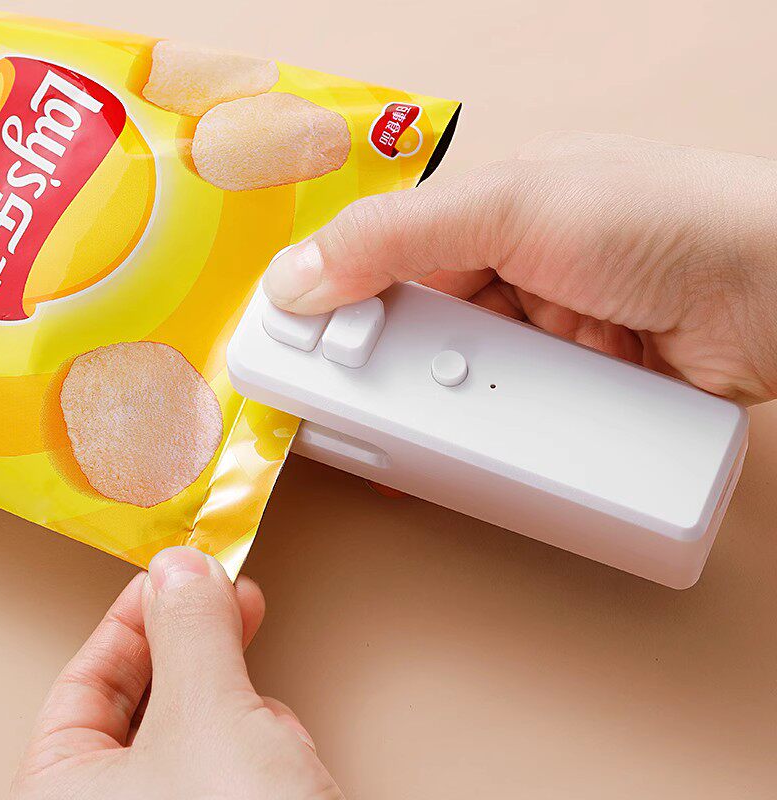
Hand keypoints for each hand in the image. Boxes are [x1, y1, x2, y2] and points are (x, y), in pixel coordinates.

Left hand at [12, 547, 343, 799]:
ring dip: (240, 706)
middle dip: (197, 653)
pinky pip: (237, 761)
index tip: (176, 575)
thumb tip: (180, 568)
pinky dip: (264, 744)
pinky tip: (290, 758)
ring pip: (201, 729)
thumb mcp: (208, 721)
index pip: (82, 686)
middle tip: (228, 599)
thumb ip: (190, 633)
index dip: (133, 621)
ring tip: (268, 717)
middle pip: (146, 703)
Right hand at [263, 132, 776, 404]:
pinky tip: (443, 463)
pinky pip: (507, 423)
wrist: (776, 294)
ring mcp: (546, 341)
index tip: (293, 352)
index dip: (339, 307)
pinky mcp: (575, 395)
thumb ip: (395, 236)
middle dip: (379, 373)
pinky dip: (476, 443)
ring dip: (426, 413)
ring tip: (383, 447)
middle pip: (419, 333)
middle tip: (331, 414)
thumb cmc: (655, 220)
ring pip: (459, 383)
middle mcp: (513, 277)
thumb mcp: (510, 206)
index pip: (388, 263)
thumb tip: (295, 274)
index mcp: (490, 217)